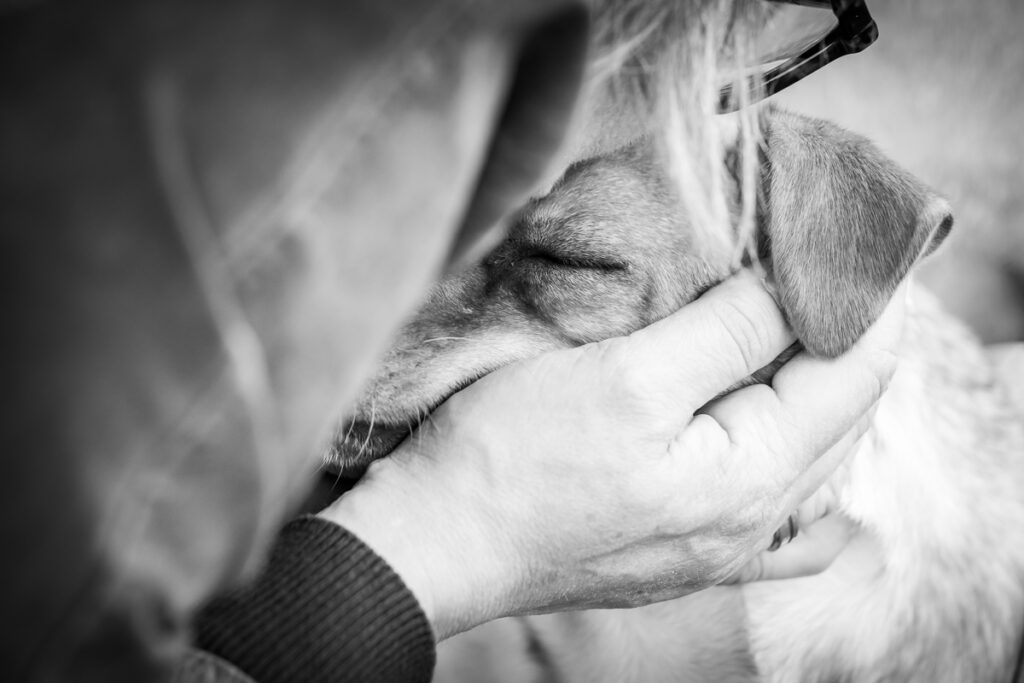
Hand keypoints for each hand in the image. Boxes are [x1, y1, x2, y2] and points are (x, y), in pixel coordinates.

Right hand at [321, 271, 907, 638]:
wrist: (437, 541)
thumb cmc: (515, 458)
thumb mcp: (630, 377)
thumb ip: (729, 333)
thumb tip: (796, 288)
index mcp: (753, 477)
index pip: (853, 374)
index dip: (863, 299)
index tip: (848, 239)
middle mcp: (752, 525)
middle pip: (839, 418)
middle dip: (842, 338)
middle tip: (823, 267)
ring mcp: (718, 549)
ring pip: (810, 460)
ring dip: (816, 390)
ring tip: (802, 330)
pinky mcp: (681, 555)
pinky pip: (780, 526)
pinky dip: (803, 482)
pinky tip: (803, 477)